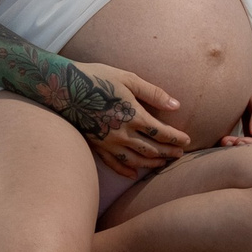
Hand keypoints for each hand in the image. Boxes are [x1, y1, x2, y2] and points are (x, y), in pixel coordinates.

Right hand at [61, 61, 192, 178]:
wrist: (64, 88)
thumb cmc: (97, 78)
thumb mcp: (128, 79)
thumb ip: (153, 93)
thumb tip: (176, 105)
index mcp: (134, 116)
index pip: (162, 133)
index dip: (176, 138)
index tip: (186, 141)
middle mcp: (123, 134)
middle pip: (152, 149)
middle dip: (168, 153)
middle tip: (179, 154)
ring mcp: (109, 143)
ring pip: (136, 160)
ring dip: (152, 163)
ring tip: (163, 163)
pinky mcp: (96, 146)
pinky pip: (113, 164)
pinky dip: (126, 170)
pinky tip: (134, 174)